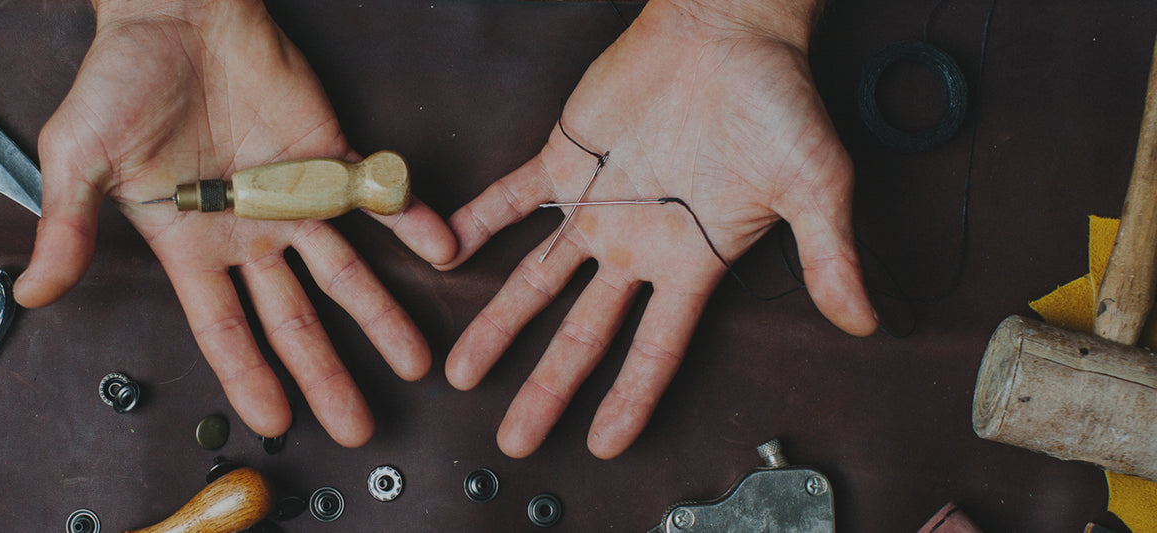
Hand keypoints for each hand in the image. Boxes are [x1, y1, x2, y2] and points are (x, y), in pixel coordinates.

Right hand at [18, 0, 454, 446]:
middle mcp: (247, 229)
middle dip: (327, 374)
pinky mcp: (328, 153)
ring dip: (380, 316)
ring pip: (344, 271)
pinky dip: (409, 221)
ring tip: (415, 361)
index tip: (276, 421)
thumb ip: (66, 228)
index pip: (226, 329)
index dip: (250, 377)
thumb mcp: (78, 157)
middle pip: (295, 318)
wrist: (175, 9)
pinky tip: (440, 250)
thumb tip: (34, 291)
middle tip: (359, 425)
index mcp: (190, 243)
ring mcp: (292, 194)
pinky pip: (375, 196)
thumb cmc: (121, 76)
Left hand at [440, 0, 877, 458]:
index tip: (602, 445)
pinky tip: (444, 255)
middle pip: (582, 334)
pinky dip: (474, 224)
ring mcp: (596, 204)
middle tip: (512, 438)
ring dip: (499, 325)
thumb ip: (830, 258)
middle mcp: (636, 243)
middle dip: (547, 389)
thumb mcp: (816, 187)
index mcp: (691, 261)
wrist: (731, 29)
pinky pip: (509, 198)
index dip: (629, 400)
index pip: (654, 351)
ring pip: (536, 281)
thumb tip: (866, 321)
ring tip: (460, 371)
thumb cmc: (776, 101)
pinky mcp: (564, 158)